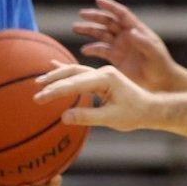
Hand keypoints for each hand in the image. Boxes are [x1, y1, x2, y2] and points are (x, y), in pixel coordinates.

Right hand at [34, 63, 157, 131]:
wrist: (151, 108)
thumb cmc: (134, 114)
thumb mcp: (112, 118)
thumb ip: (88, 116)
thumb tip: (64, 117)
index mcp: (107, 78)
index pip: (75, 84)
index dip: (56, 91)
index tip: (40, 99)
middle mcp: (103, 72)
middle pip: (72, 72)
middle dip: (53, 80)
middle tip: (35, 90)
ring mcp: (102, 74)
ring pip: (75, 71)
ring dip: (57, 75)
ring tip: (39, 82)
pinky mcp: (101, 79)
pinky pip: (80, 73)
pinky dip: (66, 72)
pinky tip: (53, 66)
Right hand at [73, 0, 177, 91]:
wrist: (160, 82)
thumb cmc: (161, 65)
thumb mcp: (154, 53)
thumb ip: (143, 42)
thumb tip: (130, 32)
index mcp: (136, 30)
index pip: (121, 14)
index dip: (110, 6)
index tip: (98, 0)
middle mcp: (126, 35)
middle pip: (108, 22)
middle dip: (95, 17)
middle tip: (82, 14)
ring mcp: (120, 46)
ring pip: (101, 34)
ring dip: (89, 30)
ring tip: (76, 28)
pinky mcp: (115, 58)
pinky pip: (101, 51)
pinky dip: (92, 49)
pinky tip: (85, 50)